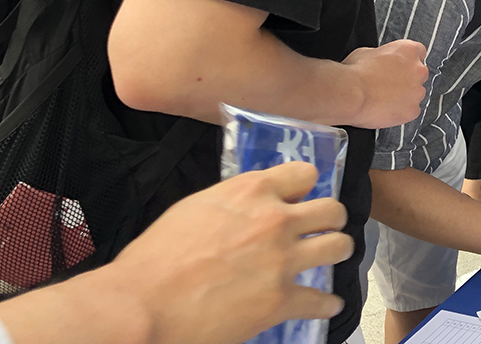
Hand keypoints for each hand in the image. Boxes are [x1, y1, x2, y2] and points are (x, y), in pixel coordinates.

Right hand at [107, 162, 352, 343]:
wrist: (142, 305)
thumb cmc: (155, 257)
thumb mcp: (196, 208)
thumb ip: (233, 202)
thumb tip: (249, 207)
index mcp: (253, 191)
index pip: (304, 174)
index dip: (304, 188)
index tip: (301, 199)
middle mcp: (276, 220)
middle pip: (331, 210)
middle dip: (331, 219)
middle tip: (324, 229)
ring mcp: (283, 260)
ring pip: (338, 247)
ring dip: (338, 252)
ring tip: (334, 256)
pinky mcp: (282, 300)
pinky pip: (321, 300)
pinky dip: (327, 304)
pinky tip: (328, 305)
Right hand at [343, 40, 428, 127]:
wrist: (351, 93)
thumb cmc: (356, 72)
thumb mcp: (368, 52)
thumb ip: (383, 55)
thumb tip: (381, 61)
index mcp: (408, 50)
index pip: (419, 52)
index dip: (407, 60)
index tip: (400, 66)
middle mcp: (418, 69)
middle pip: (419, 74)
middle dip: (407, 79)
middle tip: (389, 84)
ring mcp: (417, 91)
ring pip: (416, 94)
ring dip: (405, 96)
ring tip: (384, 98)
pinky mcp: (413, 110)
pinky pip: (412, 111)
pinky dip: (402, 111)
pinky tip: (386, 109)